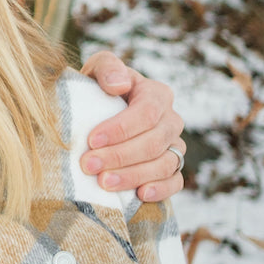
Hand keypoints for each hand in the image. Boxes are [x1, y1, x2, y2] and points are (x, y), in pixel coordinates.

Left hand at [78, 51, 184, 201]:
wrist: (97, 111)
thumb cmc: (97, 88)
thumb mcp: (98, 69)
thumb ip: (107, 68)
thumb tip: (118, 85)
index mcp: (156, 94)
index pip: (146, 113)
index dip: (120, 129)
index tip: (91, 140)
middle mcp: (170, 120)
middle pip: (153, 142)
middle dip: (120, 156)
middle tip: (88, 165)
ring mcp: (174, 145)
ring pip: (164, 164)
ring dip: (133, 176)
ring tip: (104, 182)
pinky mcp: (173, 168)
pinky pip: (175, 181)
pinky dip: (161, 190)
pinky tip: (139, 195)